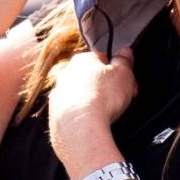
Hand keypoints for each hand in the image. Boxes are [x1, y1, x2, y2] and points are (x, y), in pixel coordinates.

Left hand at [47, 49, 137, 166]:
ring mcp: (58, 95)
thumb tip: (125, 52)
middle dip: (105, 87)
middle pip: (91, 78)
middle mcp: (66, 74)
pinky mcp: (54, 114)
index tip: (125, 83)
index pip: (103, 59)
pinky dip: (82, 116)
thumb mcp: (124, 74)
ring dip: (93, 101)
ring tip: (106, 113)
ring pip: (80, 95)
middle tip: (120, 99)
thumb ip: (124, 61)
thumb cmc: (102, 98)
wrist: (81, 127)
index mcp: (83, 60)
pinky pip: (73, 112)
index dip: (117, 72)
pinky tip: (92, 122)